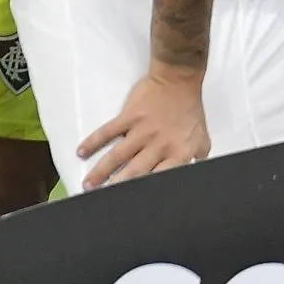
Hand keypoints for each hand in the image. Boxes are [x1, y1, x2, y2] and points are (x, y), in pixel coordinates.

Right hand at [78, 65, 209, 189]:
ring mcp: (142, 131)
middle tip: (102, 201)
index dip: (147, 193)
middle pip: (135, 173)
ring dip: (101, 172)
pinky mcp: (129, 116)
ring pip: (118, 156)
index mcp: (177, 153)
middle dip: (118, 188)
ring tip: (88, 185)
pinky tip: (81, 152)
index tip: (133, 205)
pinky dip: (93, 141)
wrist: (179, 79)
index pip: (161, 179)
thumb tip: (194, 173)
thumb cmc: (189, 109)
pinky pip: (108, 131)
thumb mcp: (201, 136)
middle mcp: (158, 145)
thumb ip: (197, 157)